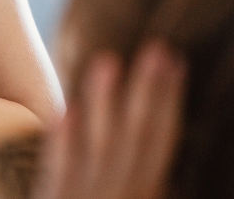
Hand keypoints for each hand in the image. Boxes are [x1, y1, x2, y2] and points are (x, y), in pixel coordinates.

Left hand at [34, 41, 185, 198]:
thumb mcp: (122, 193)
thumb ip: (130, 166)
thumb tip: (138, 119)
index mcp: (143, 189)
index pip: (159, 137)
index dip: (168, 99)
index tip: (172, 59)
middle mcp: (123, 193)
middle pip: (140, 135)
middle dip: (149, 91)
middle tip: (157, 49)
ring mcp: (88, 197)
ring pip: (99, 145)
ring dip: (104, 102)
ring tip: (107, 61)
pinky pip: (61, 171)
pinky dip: (65, 142)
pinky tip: (67, 110)